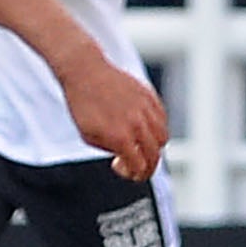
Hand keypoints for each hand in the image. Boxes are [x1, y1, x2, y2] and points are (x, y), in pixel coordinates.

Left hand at [60, 56, 167, 180]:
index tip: (129, 172)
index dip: (136, 174)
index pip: (140, 166)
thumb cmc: (82, 104)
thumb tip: (126, 156)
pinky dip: (157, 128)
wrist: (85, 72)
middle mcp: (137, 124)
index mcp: (120, 137)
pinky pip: (162, 118)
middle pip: (155, 155)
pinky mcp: (149, 96)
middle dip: (148, 167)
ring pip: (163, 137)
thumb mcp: (88, 135)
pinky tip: (144, 129)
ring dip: (155, 147)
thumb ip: (110, 149)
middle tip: (140, 168)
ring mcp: (145, 109)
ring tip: (142, 147)